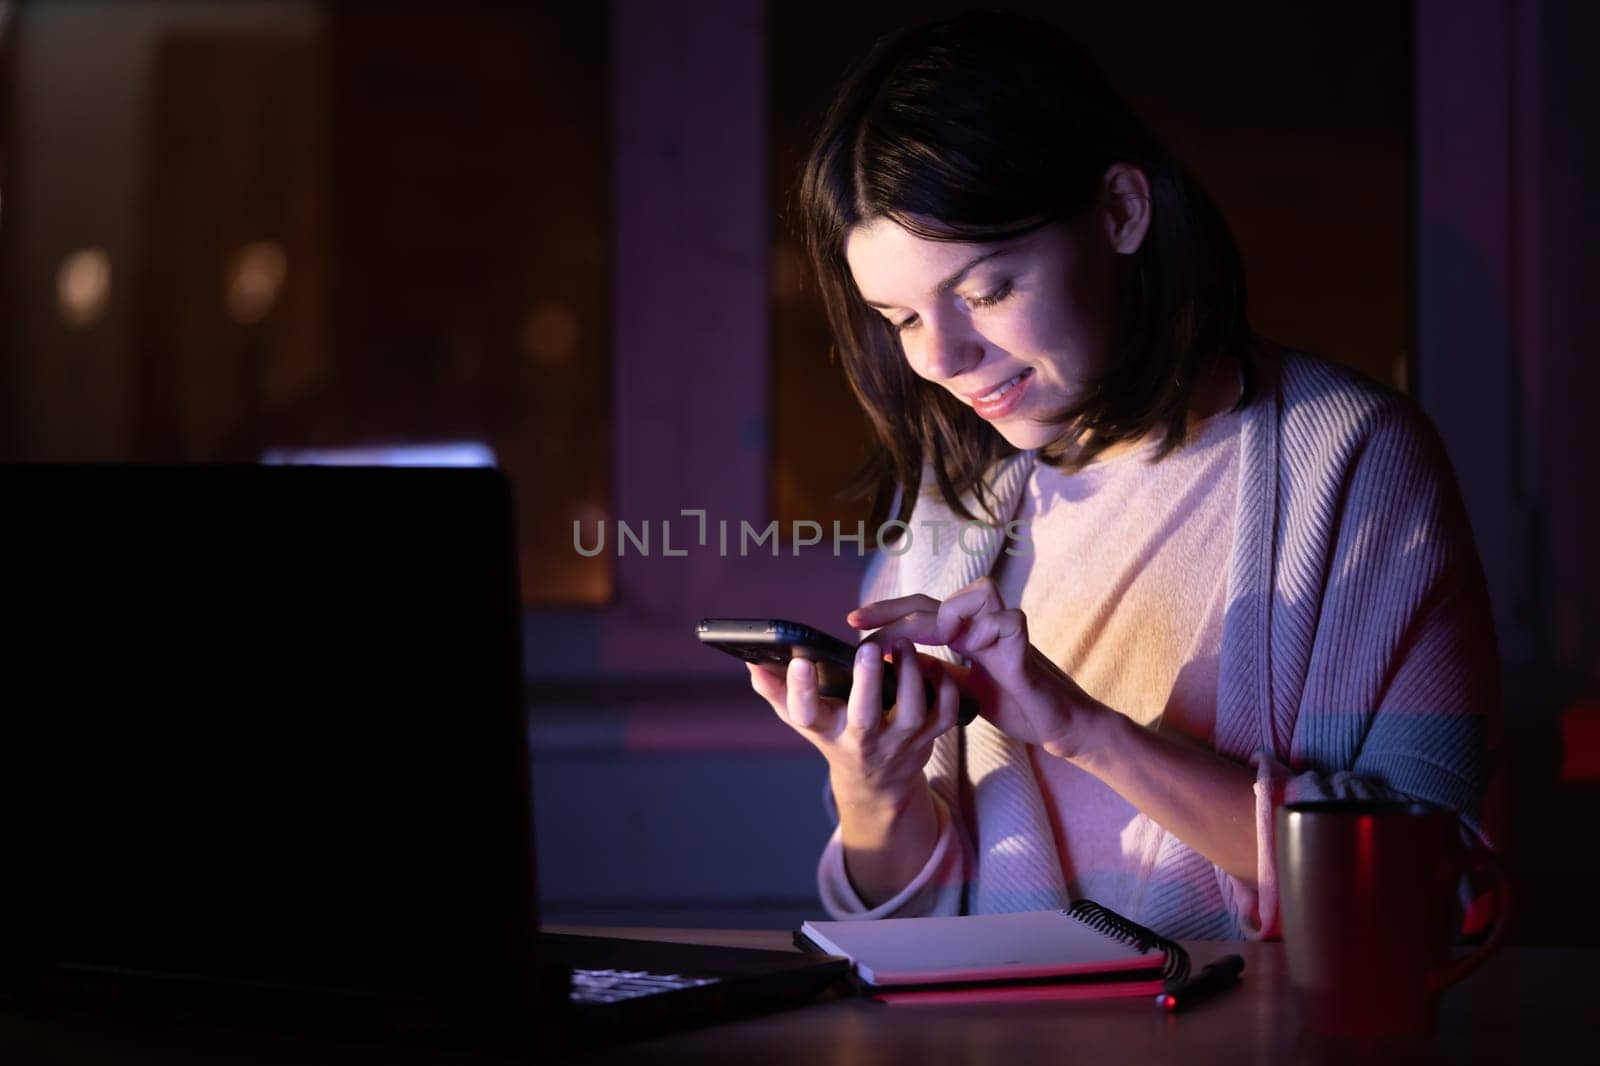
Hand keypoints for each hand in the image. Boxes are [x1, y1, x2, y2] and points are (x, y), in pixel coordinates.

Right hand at [746, 638, 962, 805]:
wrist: (877, 781)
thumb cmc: (836, 735)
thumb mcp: (803, 718)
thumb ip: (776, 691)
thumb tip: (752, 662)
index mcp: (826, 730)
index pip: (804, 715)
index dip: (799, 690)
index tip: (800, 660)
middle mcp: (861, 740)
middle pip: (864, 717)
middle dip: (867, 682)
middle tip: (867, 647)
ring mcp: (898, 742)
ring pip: (911, 713)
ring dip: (910, 676)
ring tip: (902, 642)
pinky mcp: (928, 737)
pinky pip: (943, 716)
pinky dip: (945, 691)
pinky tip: (933, 664)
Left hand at [846, 578, 1101, 758]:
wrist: (1058, 724)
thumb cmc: (1017, 702)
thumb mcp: (963, 689)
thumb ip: (937, 672)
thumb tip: (900, 662)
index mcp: (966, 634)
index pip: (920, 613)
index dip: (887, 614)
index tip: (852, 623)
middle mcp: (983, 625)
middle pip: (935, 599)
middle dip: (894, 609)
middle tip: (859, 622)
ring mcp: (1005, 631)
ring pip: (978, 591)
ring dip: (948, 616)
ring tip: (932, 644)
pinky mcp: (1026, 646)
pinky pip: (1008, 620)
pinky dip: (989, 631)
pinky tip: (977, 652)